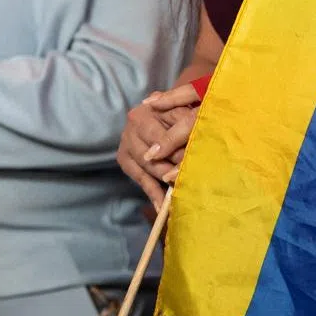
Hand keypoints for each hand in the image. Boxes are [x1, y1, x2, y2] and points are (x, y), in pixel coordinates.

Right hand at [118, 92, 195, 208]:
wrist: (162, 111)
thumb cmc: (182, 111)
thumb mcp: (188, 112)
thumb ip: (188, 124)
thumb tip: (192, 144)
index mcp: (151, 108)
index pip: (166, 137)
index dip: (180, 154)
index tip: (192, 169)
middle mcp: (134, 120)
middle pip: (154, 154)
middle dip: (171, 170)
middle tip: (186, 185)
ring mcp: (126, 139)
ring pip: (146, 167)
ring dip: (162, 183)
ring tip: (177, 198)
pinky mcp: (123, 156)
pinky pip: (139, 178)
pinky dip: (151, 192)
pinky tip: (161, 207)